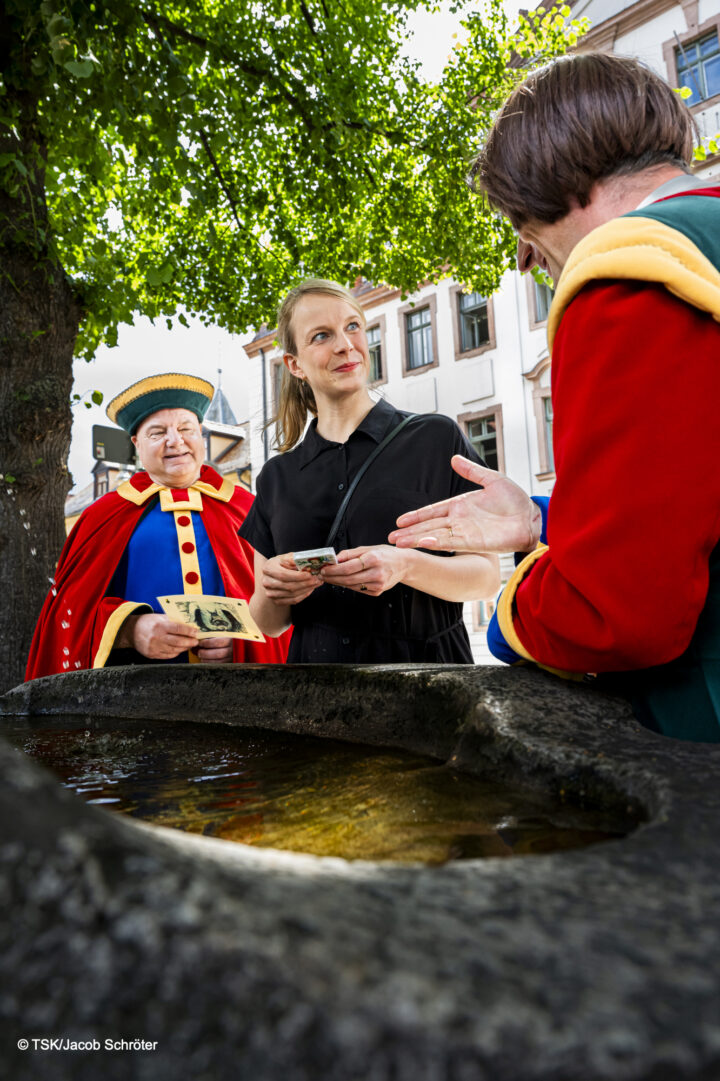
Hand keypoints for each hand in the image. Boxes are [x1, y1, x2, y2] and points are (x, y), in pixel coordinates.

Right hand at [124, 613, 200, 659]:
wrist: (131, 631)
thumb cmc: (148, 622)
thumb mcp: (159, 617)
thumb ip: (172, 621)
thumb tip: (189, 624)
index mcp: (160, 625)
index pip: (178, 628)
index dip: (189, 631)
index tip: (196, 632)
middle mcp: (157, 637)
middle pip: (178, 641)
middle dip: (189, 642)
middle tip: (196, 641)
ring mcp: (154, 647)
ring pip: (174, 650)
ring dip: (184, 648)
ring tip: (189, 645)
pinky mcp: (152, 654)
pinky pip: (168, 655)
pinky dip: (176, 652)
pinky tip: (179, 649)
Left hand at [196, 637, 233, 662]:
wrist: (243, 646)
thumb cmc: (232, 638)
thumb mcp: (227, 634)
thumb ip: (216, 636)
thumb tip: (202, 638)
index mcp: (231, 640)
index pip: (217, 642)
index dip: (207, 643)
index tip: (200, 643)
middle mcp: (233, 650)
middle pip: (217, 654)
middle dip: (206, 653)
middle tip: (199, 652)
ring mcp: (233, 658)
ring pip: (219, 662)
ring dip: (208, 660)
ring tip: (201, 657)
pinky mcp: (232, 663)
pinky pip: (221, 665)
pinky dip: (212, 664)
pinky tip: (207, 662)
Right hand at [261, 553, 322, 606]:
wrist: (274, 574)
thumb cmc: (282, 564)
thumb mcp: (286, 557)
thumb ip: (294, 559)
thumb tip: (306, 561)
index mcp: (268, 569)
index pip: (284, 575)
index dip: (298, 576)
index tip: (310, 575)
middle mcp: (266, 582)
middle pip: (289, 586)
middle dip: (305, 583)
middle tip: (317, 579)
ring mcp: (270, 593)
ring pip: (292, 594)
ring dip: (307, 589)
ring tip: (316, 583)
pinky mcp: (276, 601)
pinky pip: (293, 600)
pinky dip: (304, 595)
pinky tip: (310, 589)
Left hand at [320, 544, 407, 596]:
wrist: (403, 564)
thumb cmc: (386, 554)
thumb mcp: (368, 548)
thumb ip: (350, 554)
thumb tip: (335, 559)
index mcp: (374, 559)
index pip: (349, 567)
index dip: (334, 570)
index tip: (324, 569)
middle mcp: (377, 573)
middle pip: (348, 578)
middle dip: (332, 577)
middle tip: (323, 575)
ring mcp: (378, 584)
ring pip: (352, 586)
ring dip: (338, 582)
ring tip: (329, 578)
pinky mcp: (378, 591)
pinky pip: (358, 589)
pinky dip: (349, 585)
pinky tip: (342, 581)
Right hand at [388, 456, 541, 553]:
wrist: (532, 517)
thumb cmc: (515, 500)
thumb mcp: (492, 480)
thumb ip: (472, 471)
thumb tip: (454, 459)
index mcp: (460, 506)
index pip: (433, 511)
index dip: (416, 516)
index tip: (400, 521)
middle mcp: (460, 521)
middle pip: (429, 526)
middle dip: (410, 532)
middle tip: (391, 538)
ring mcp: (466, 532)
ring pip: (436, 536)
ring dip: (417, 539)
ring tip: (400, 543)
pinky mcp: (475, 542)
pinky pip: (452, 542)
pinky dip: (437, 543)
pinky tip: (423, 542)